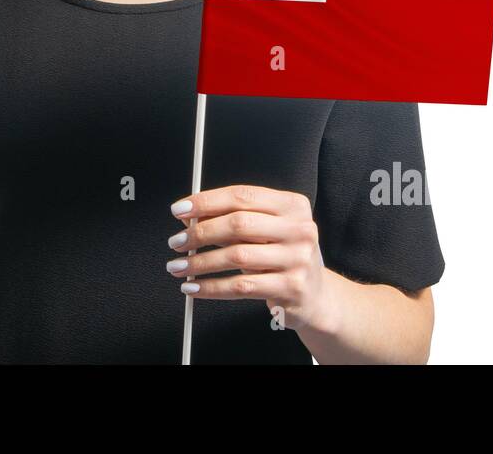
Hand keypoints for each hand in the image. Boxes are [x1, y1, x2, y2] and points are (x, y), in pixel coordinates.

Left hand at [166, 184, 331, 331]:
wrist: (315, 296)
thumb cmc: (283, 257)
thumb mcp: (264, 232)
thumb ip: (232, 220)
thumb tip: (188, 217)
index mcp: (292, 205)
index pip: (242, 196)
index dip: (206, 201)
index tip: (180, 209)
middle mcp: (299, 229)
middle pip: (238, 223)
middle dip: (199, 232)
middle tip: (176, 241)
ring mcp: (298, 259)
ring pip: (236, 256)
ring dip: (200, 262)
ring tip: (179, 265)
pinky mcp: (291, 288)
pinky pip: (241, 287)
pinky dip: (211, 287)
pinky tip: (194, 287)